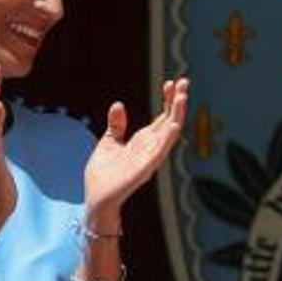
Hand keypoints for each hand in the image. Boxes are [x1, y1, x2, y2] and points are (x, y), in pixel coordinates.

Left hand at [83, 78, 188, 220]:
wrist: (96, 198)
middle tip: (185, 82)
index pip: (162, 117)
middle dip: (178, 102)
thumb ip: (116, 126)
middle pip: (170, 121)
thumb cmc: (104, 175)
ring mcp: (150, 158)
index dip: (168, 100)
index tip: (172, 82)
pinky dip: (167, 139)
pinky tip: (174, 126)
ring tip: (183, 97)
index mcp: (144, 141)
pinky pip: (159, 152)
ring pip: (169, 134)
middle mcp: (151, 148)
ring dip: (177, 115)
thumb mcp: (108, 142)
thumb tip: (118, 104)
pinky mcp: (144, 169)